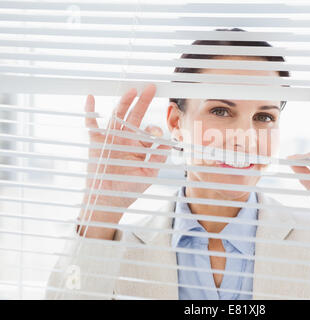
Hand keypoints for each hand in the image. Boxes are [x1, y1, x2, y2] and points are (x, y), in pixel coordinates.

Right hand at [81, 84, 170, 224]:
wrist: (108, 200)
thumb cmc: (129, 188)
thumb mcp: (149, 173)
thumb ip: (158, 157)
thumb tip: (168, 142)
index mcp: (138, 146)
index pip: (148, 130)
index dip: (154, 128)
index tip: (157, 131)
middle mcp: (125, 139)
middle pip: (135, 116)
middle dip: (143, 102)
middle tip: (151, 88)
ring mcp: (110, 139)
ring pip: (117, 116)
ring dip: (124, 103)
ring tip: (131, 90)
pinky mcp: (96, 142)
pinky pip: (91, 124)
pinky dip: (90, 111)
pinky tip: (91, 98)